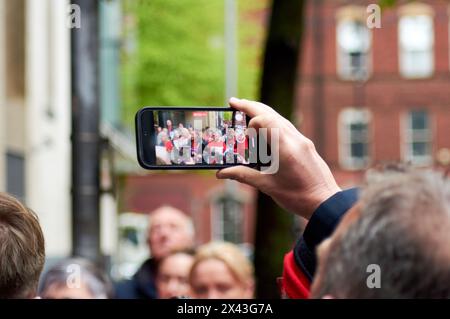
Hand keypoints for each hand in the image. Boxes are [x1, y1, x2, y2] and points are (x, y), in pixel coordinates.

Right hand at [216, 98, 340, 219]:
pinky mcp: (305, 144)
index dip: (250, 120)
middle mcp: (295, 140)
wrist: (326, 202)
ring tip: (246, 110)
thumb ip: (244, 175)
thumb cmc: (298, 197)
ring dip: (262, 112)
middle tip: (234, 102)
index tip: (240, 129)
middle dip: (251, 106)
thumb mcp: (267, 186)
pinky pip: (287, 127)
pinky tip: (264, 127)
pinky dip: (273, 122)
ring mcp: (302, 141)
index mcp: (285, 149)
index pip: (266, 121)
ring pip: (280, 118)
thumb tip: (222, 172)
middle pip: (272, 114)